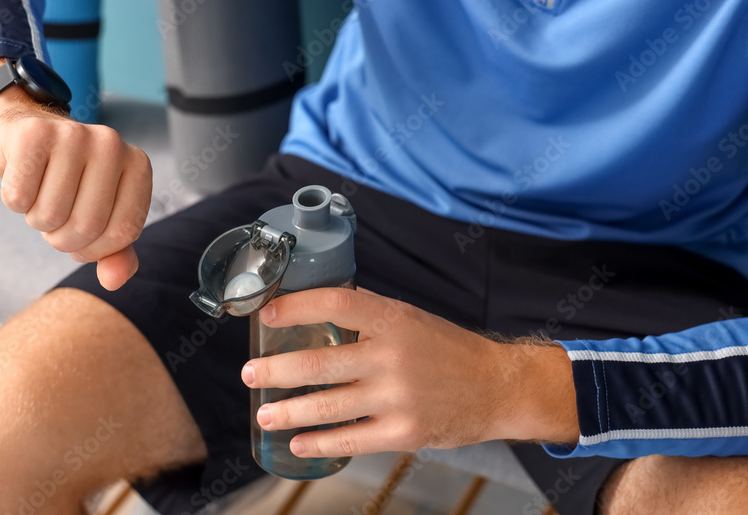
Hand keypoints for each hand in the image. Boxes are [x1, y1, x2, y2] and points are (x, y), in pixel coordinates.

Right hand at [0, 60, 151, 289]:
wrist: (26, 134)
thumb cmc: (70, 182)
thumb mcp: (101, 216)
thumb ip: (115, 252)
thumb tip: (113, 281)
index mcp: (137, 164)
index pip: (123, 232)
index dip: (96, 249)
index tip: (84, 236)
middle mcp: (111, 143)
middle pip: (86, 226)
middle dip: (63, 238)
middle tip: (57, 216)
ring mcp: (73, 134)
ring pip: (50, 215)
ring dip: (37, 219)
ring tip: (41, 194)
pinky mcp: (32, 134)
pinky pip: (18, 198)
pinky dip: (15, 201)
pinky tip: (23, 178)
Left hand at [240, 287, 577, 457]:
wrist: (497, 387)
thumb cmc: (447, 350)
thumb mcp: (409, 318)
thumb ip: (367, 315)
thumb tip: (314, 306)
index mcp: (392, 319)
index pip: (334, 303)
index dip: (295, 308)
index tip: (266, 314)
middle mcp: (392, 356)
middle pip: (318, 363)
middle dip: (275, 370)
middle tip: (250, 374)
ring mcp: (397, 397)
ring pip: (327, 406)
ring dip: (288, 411)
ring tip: (264, 414)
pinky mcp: (404, 432)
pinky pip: (350, 440)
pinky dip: (319, 444)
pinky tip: (298, 444)